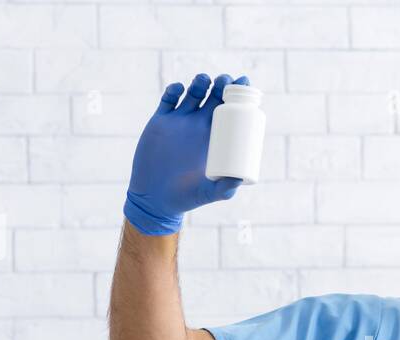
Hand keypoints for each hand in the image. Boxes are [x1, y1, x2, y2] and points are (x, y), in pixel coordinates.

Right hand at [123, 73, 248, 235]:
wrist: (155, 198)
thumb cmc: (187, 198)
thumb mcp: (209, 193)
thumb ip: (225, 188)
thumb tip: (241, 179)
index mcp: (216, 138)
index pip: (231, 112)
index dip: (238, 96)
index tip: (245, 83)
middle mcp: (199, 126)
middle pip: (214, 96)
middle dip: (222, 83)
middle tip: (225, 80)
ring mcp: (180, 122)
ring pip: (193, 93)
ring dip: (200, 82)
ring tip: (205, 81)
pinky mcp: (161, 121)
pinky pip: (168, 99)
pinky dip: (174, 89)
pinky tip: (179, 89)